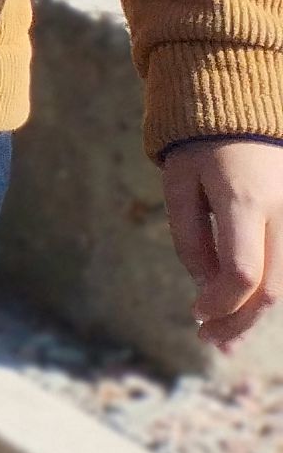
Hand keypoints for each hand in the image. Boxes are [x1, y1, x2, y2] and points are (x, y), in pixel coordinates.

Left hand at [164, 135, 282, 348]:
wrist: (245, 112)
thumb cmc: (202, 147)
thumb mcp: (180, 184)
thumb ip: (191, 238)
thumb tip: (205, 290)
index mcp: (246, 200)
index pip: (242, 272)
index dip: (219, 303)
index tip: (195, 314)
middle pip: (272, 289)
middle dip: (239, 322)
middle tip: (210, 340)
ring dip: (256, 315)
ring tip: (225, 337)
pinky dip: (269, 294)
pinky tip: (246, 311)